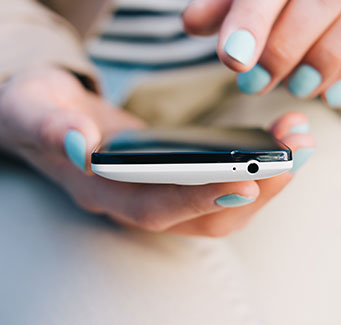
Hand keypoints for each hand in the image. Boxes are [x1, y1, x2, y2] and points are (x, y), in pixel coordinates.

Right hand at [0, 67, 314, 236]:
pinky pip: (218, 186)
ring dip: (263, 182)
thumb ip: (51, 127)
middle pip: (200, 215)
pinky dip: (252, 170)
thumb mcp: (33, 110)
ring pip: (217, 206)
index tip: (245, 181)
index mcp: (101, 191)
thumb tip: (79, 143)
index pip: (155, 207)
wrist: (48, 117)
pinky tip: (275, 145)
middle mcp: (133, 201)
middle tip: (292, 154)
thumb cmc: (39, 112)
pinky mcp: (171, 177)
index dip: (197, 199)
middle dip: (251, 190)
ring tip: (296, 145)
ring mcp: (155, 192)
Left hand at [183, 0, 340, 108]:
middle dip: (278, 56)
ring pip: (337, 42)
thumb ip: (220, 4)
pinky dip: (340, 82)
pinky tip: (328, 96)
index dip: (249, 26)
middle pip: (310, 13)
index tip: (235, 60)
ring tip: (296, 86)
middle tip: (253, 85)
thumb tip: (192, 21)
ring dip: (312, 72)